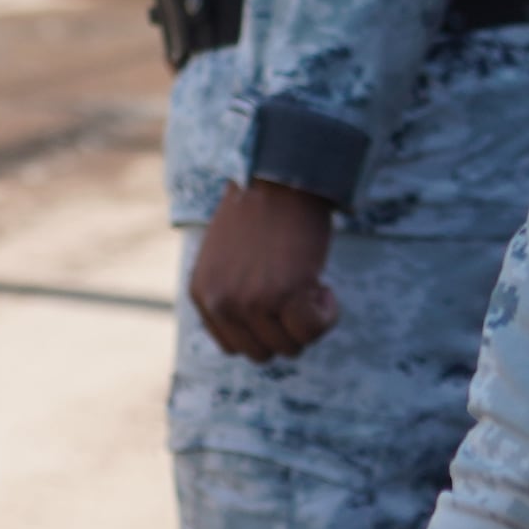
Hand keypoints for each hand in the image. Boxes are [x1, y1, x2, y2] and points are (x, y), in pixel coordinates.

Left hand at [189, 178, 339, 360]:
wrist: (282, 176)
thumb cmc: (261, 213)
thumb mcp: (226, 259)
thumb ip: (230, 296)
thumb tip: (257, 341)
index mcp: (202, 294)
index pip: (233, 346)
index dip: (263, 327)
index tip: (276, 297)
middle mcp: (221, 303)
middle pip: (262, 352)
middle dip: (286, 329)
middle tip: (296, 289)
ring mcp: (251, 302)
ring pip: (290, 346)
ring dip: (308, 320)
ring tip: (308, 281)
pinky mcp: (283, 295)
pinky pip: (312, 331)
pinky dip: (326, 315)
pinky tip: (323, 286)